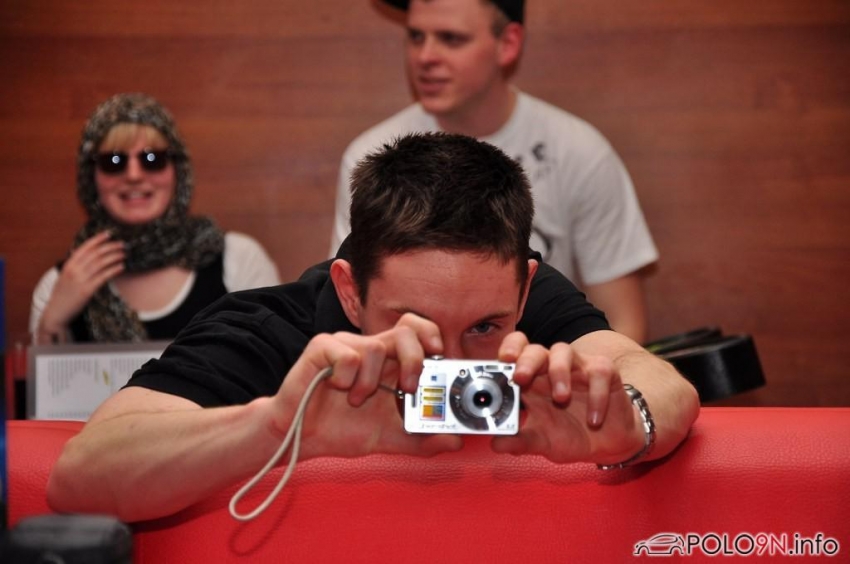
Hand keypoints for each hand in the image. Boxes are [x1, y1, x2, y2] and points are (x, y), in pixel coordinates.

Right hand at [38, 231, 125, 340]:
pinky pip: (103, 277)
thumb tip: (91, 255)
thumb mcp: (66, 276)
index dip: (98, 239)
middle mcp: (74, 270)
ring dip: (115, 257)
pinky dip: (114, 270)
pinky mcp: (87, 291)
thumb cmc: (63, 294)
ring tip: (124, 255)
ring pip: (101, 263)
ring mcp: (80, 280)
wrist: (56, 312)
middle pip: (96, 254)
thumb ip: (76, 266)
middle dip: (111, 247)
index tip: (109, 234)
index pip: (85, 247)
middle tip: (122, 244)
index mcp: (69, 264)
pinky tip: (121, 267)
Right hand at [265, 313, 462, 460]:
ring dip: (370, 382)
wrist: (299, 438)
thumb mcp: (389, 439)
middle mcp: (371, 348)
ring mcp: (346, 345)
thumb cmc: (341, 429)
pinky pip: (347, 354)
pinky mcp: (322, 348)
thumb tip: (456, 441)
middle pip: (407, 329)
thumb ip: (422, 439)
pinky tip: (336, 389)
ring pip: (376, 347)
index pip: (419, 331)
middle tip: (408, 388)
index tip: (440, 361)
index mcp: (391, 364)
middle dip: (415, 358)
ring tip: (356, 400)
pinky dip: (346, 377)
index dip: (433, 338)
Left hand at [490, 332, 643, 464]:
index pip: (514, 352)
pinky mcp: (604, 372)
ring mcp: (577, 367)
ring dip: (559, 372)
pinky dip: (596, 395)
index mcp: (530, 380)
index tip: (499, 365)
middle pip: (534, 349)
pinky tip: (594, 419)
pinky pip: (598, 372)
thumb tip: (495, 444)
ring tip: (560, 398)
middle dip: (525, 360)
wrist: (607, 444)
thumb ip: (519, 442)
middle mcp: (550, 368)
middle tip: (520, 378)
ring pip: (563, 352)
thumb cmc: (569, 435)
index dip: (506, 352)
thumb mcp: (542, 442)